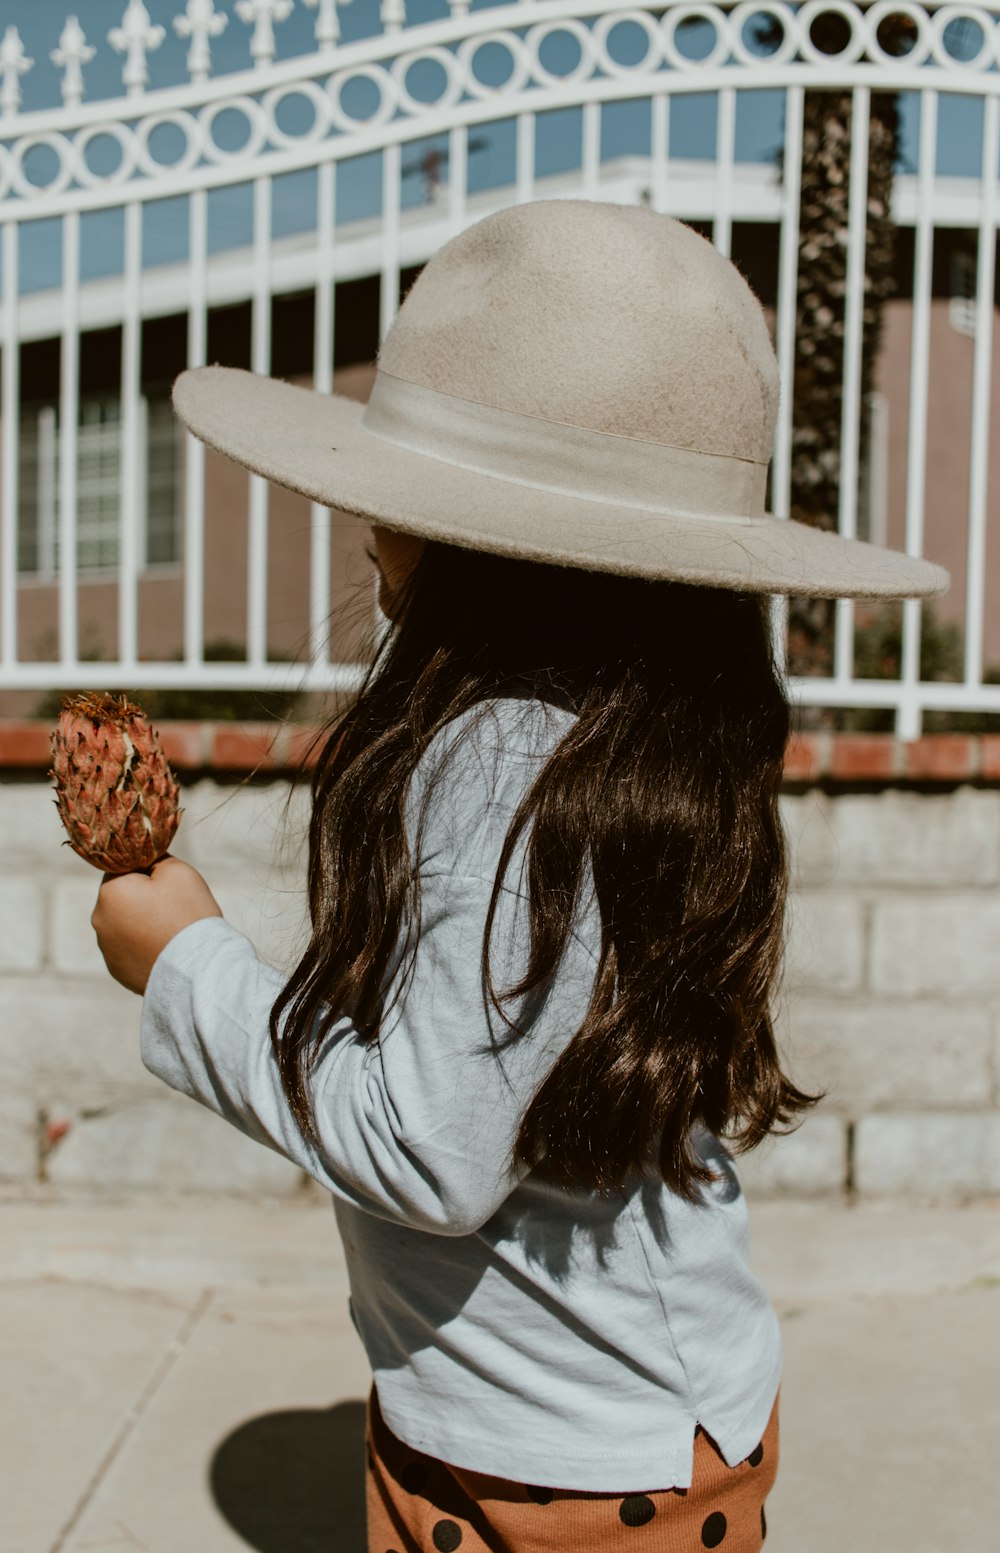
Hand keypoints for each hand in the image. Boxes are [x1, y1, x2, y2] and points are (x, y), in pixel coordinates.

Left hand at [92, 855, 222, 994]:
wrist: (197, 969)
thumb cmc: (188, 914)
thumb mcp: (178, 870)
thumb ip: (155, 857)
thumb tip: (145, 860)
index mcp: (110, 891)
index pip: (123, 868)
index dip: (148, 872)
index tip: (168, 883)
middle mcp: (100, 920)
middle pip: (122, 898)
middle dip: (142, 899)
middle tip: (173, 909)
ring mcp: (107, 949)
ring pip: (124, 924)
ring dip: (142, 924)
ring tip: (171, 933)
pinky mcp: (117, 970)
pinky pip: (129, 949)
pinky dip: (143, 947)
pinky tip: (165, 951)